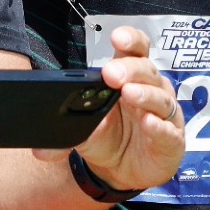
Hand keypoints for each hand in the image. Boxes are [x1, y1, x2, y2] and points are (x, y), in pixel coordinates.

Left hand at [39, 26, 183, 191]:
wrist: (122, 172)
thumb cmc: (108, 138)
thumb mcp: (83, 133)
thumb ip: (62, 137)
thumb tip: (38, 150)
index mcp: (129, 77)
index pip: (135, 50)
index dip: (130, 40)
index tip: (117, 38)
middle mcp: (150, 89)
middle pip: (146, 70)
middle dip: (129, 69)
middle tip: (111, 74)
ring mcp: (164, 114)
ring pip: (160, 97)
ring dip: (145, 94)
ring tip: (129, 93)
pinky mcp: (171, 139)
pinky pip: (168, 130)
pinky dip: (159, 126)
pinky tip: (149, 122)